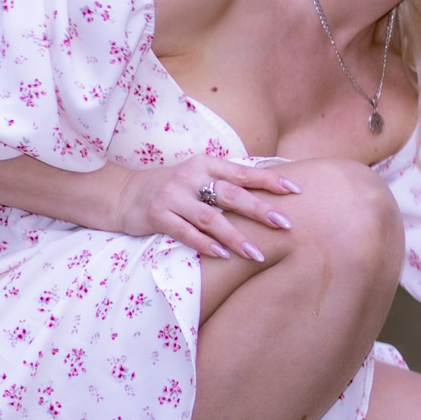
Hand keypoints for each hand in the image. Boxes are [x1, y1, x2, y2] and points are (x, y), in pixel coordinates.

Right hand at [110, 157, 302, 261]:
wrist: (124, 194)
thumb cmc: (174, 188)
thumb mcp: (199, 176)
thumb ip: (228, 181)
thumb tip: (271, 187)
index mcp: (206, 164)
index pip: (244, 172)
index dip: (270, 180)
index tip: (296, 191)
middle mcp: (191, 177)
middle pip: (231, 194)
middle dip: (260, 209)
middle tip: (285, 224)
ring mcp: (173, 196)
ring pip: (210, 218)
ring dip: (236, 237)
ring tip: (257, 254)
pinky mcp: (157, 216)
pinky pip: (186, 233)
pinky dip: (205, 244)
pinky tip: (223, 255)